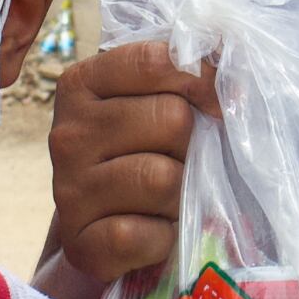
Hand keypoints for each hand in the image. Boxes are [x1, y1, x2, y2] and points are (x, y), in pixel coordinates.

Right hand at [50, 40, 218, 283]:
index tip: (217, 104)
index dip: (204, 80)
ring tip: (166, 198)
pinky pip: (144, 234)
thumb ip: (187, 72)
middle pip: (170, 119)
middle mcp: (67, 133)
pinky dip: (163, 238)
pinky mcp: (79, 243)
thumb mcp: (158, 100)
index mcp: (83, 83)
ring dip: (180, 194)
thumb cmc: (145, 153)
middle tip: (177, 160)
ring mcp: (68, 190)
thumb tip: (232, 55)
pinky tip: (152, 231)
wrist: (106, 228)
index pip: (157, 60)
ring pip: (162, 179)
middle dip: (189, 144)